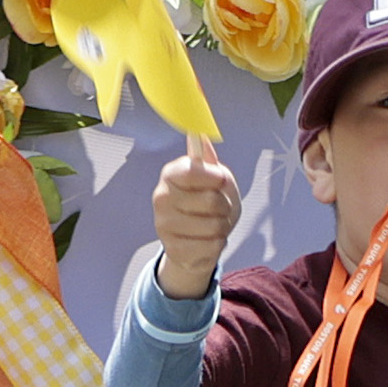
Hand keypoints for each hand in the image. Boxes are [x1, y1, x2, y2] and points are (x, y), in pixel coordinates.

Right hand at [147, 148, 244, 294]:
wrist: (197, 243)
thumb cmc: (208, 205)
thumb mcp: (215, 179)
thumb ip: (209, 161)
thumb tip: (200, 136)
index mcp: (171, 174)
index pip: (193, 172)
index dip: (215, 178)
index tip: (221, 180)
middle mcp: (161, 197)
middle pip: (211, 200)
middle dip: (225, 206)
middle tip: (219, 208)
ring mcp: (164, 225)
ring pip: (214, 225)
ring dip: (223, 227)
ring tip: (214, 225)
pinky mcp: (173, 250)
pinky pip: (212, 246)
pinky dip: (218, 244)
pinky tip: (207, 241)